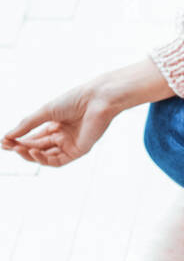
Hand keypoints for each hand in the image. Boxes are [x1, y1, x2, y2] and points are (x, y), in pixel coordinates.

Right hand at [1, 57, 172, 168]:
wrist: (97, 99)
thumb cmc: (75, 99)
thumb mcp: (46, 111)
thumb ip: (28, 124)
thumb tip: (8, 136)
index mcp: (56, 125)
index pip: (34, 137)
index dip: (19, 140)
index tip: (4, 141)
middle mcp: (63, 136)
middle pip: (38, 148)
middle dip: (22, 147)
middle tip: (8, 146)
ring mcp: (70, 144)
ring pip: (46, 156)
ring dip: (30, 154)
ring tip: (17, 148)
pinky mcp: (79, 151)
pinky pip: (58, 161)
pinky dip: (44, 159)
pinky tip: (33, 152)